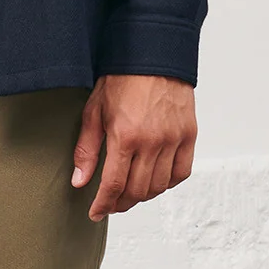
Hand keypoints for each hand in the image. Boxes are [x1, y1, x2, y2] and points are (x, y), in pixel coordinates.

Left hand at [72, 74, 196, 221]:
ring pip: (159, 186)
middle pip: (137, 191)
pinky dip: (167, 183)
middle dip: (121, 203)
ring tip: (130, 194)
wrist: (153, 56)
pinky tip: (154, 181)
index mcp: (125, 137)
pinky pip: (181, 173)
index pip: (114, 185)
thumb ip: (87, 150)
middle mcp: (152, 142)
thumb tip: (79, 181)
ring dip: (143, 196)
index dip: (103, 204)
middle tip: (111, 204)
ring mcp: (173, 140)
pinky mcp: (189, 135)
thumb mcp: (94, 112)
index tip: (96, 213)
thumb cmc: (121, 80)